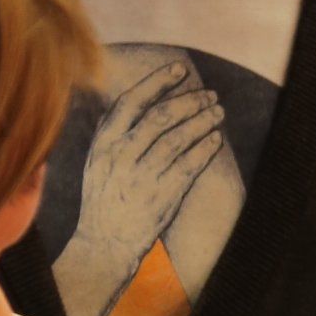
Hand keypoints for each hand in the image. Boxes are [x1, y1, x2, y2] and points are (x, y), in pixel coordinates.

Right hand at [51, 60, 227, 315]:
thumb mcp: (97, 162)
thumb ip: (112, 133)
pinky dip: (204, 149)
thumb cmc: (104, 200)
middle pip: (160, 117)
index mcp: (103, 144)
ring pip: (178, 139)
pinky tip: (216, 139)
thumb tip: (132, 100)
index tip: (180, 69)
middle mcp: (121, 157)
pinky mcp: (161, 197)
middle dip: (189, 101)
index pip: (132, 101)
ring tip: (218, 113)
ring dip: (202, 121)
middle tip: (210, 95)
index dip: (158, 81)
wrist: (103, 245)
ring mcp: (141, 177)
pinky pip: (189, 165)